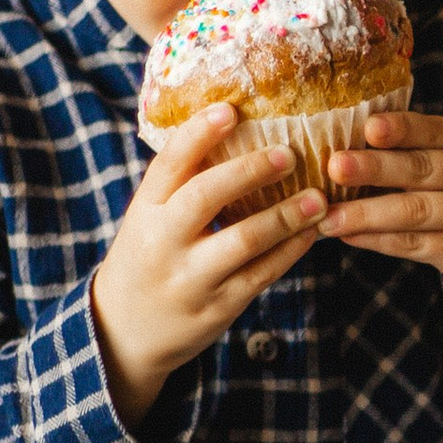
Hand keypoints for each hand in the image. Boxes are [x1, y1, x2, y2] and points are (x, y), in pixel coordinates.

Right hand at [91, 104, 323, 430]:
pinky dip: (290, 251)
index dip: (199, 133)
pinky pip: (261, 275)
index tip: (231, 109)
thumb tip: (232, 129)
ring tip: (318, 197)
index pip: (169, 164)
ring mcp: (190, 278)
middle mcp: (163, 242)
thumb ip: (181, 186)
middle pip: (206, 196)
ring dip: (286, 216)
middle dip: (250, 171)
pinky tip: (311, 232)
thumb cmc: (147, 260)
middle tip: (289, 154)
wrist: (124, 333)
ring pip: (243, 240)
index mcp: (144, 211)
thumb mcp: (147, 221)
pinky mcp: (217, 307)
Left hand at [319, 109, 442, 357]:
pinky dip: (378, 240)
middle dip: (374, 168)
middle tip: (334, 167)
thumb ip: (419, 156)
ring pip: (414, 211)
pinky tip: (349, 236)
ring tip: (327, 216)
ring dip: (365, 213)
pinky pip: (415, 244)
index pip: (436, 130)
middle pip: (421, 169)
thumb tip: (346, 147)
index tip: (368, 127)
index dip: (402, 128)